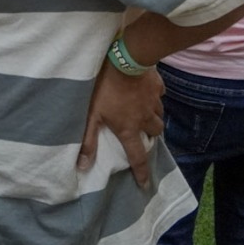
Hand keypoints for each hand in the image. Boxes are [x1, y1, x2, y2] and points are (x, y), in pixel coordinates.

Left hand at [77, 60, 164, 188]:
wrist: (126, 60)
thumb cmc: (105, 88)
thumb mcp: (92, 114)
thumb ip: (88, 140)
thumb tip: (83, 166)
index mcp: (129, 128)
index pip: (137, 156)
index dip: (142, 172)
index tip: (147, 184)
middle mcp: (145, 118)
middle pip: (155, 133)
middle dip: (151, 135)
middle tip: (143, 132)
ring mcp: (153, 102)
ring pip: (159, 114)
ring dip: (153, 116)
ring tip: (144, 112)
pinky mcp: (157, 86)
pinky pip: (159, 95)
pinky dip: (155, 97)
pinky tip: (146, 91)